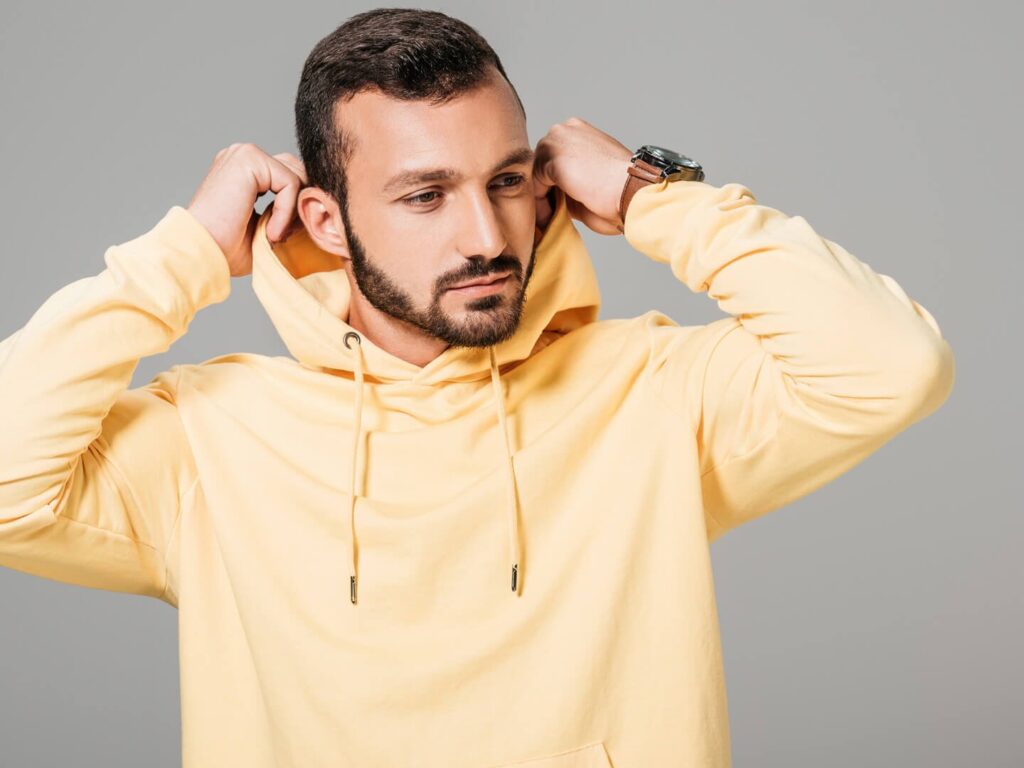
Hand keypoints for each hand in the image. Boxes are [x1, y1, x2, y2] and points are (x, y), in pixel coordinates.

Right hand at [187, 143, 307, 277]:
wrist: (200, 253)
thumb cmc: (225, 249)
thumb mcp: (265, 230)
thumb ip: (286, 215)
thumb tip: (315, 210)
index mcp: (244, 170)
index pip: (289, 175)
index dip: (296, 206)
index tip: (284, 236)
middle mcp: (243, 156)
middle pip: (296, 170)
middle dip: (300, 204)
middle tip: (286, 236)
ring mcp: (244, 154)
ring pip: (296, 176)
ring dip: (293, 211)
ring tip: (275, 235)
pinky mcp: (248, 160)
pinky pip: (289, 183)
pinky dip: (287, 212)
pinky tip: (271, 232)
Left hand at [532, 117, 632, 235]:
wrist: (631, 191)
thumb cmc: (620, 191)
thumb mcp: (588, 180)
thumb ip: (566, 180)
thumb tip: (549, 194)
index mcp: (579, 132)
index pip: (551, 155)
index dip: (550, 182)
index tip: (552, 204)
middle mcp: (567, 128)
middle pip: (539, 161)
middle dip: (542, 187)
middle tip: (548, 212)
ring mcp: (559, 139)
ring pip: (535, 171)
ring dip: (541, 195)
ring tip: (550, 216)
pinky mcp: (554, 156)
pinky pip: (535, 183)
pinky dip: (540, 202)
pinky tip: (551, 214)